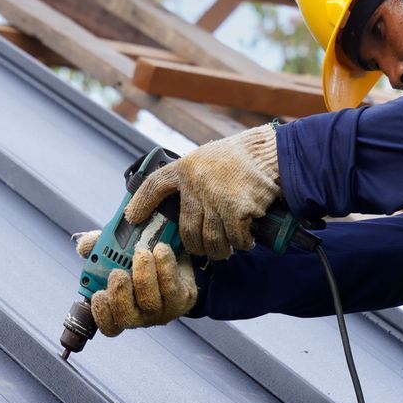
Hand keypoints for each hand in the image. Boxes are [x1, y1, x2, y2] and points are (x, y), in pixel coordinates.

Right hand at [74, 230, 196, 335]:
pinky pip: (172, 286)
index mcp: (121, 309)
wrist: (177, 257)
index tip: (98, 293)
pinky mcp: (184, 299)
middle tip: (118, 273)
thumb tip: (84, 247)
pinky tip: (161, 249)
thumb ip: (98, 246)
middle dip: (119, 294)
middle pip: (126, 317)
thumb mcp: (117, 249)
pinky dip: (164, 266)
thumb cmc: (140, 260)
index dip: (101, 313)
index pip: (109, 326)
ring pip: (150, 300)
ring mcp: (163, 310)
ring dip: (143, 275)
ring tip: (142, 253)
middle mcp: (141, 316)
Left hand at [123, 125, 281, 259]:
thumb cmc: (240, 155)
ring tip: (225, 249)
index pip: (154, 185)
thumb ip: (194, 178)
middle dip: (194, 245)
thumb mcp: (207, 158)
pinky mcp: (237, 212)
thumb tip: (186, 203)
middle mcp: (195, 185)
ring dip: (218, 250)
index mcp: (185, 168)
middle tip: (201, 249)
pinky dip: (240, 243)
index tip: (132, 218)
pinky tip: (245, 241)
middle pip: (186, 229)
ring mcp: (215, 200)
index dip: (141, 203)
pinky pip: (234, 239)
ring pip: (209, 240)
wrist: (270, 152)